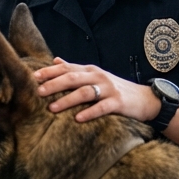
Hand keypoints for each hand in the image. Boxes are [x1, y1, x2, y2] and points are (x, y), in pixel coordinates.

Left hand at [33, 58, 160, 123]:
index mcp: (90, 71)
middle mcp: (98, 76)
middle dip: (54, 84)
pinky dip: (90, 112)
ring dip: (67, 100)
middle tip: (38, 92)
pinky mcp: (119, 102)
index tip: (34, 77)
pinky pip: (102, 107)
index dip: (50, 72)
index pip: (67, 68)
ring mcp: (109, 88)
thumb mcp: (95, 76)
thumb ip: (75, 69)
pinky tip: (78, 118)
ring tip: (52, 108)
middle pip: (73, 77)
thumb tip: (55, 60)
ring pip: (85, 92)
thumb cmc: (114, 89)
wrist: (145, 99)